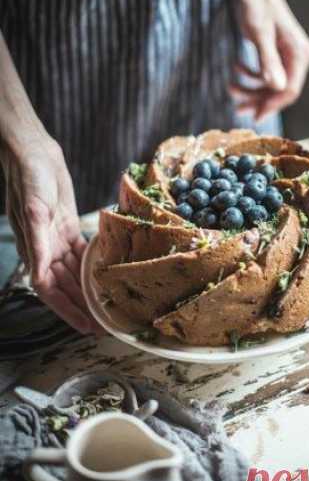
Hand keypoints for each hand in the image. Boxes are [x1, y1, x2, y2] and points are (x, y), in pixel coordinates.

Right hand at [1, 134, 100, 333]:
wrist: (34, 154)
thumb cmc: (29, 178)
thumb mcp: (34, 209)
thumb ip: (36, 243)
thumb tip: (39, 276)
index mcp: (35, 250)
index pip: (50, 290)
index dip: (67, 310)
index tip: (85, 326)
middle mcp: (46, 249)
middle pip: (65, 286)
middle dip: (81, 306)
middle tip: (104, 323)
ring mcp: (57, 239)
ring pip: (74, 273)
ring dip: (87, 290)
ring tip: (107, 305)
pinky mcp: (68, 227)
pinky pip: (80, 253)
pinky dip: (91, 266)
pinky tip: (105, 275)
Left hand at [230, 0, 308, 120]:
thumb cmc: (257, 6)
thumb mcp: (259, 34)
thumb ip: (268, 61)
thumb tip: (278, 87)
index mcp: (299, 54)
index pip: (290, 90)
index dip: (272, 106)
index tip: (255, 117)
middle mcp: (298, 57)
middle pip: (281, 91)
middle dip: (258, 100)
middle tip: (237, 108)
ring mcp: (289, 56)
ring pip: (272, 85)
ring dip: (251, 90)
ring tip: (231, 88)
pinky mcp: (278, 54)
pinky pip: (268, 75)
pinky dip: (252, 76)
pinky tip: (236, 68)